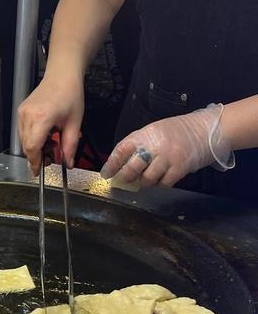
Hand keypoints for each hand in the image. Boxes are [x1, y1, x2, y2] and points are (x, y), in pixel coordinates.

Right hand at [18, 70, 84, 175]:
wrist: (62, 75)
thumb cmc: (70, 94)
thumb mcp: (74, 123)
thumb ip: (70, 146)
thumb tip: (68, 164)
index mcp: (42, 118)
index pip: (32, 147)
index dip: (35, 162)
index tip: (38, 172)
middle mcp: (28, 115)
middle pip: (26, 146)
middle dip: (37, 156)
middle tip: (52, 158)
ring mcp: (22, 112)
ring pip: (23, 140)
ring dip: (34, 147)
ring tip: (51, 144)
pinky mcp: (21, 111)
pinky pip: (22, 131)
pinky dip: (31, 138)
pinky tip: (45, 135)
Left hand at [101, 105, 234, 188]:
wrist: (207, 129)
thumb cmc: (179, 130)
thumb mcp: (155, 130)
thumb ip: (140, 144)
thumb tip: (124, 162)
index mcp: (145, 134)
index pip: (122, 149)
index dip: (112, 164)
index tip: (106, 174)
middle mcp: (154, 145)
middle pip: (132, 167)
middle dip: (125, 177)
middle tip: (124, 181)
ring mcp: (167, 157)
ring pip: (147, 178)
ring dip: (143, 183)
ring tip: (145, 180)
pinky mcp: (180, 168)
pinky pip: (164, 183)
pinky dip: (160, 184)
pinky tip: (161, 180)